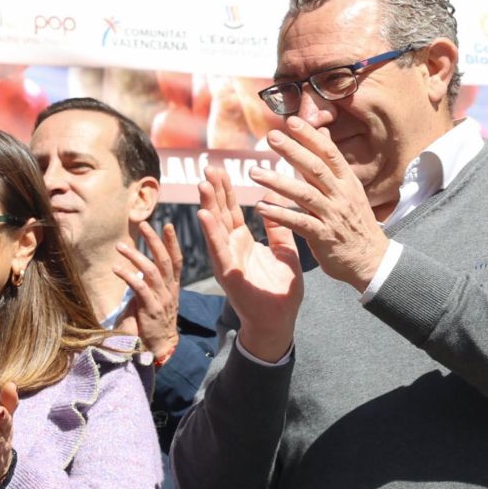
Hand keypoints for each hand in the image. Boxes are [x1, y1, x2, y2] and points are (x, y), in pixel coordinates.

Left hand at [113, 220, 183, 362]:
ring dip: (135, 256)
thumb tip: (137, 268)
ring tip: (120, 246)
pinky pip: (140, 288)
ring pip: (151, 271)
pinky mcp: (150, 309)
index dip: (172, 242)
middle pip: (164, 260)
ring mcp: (161, 299)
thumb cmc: (151, 321)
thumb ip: (149, 284)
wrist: (158, 346)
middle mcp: (169, 290)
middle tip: (143, 225)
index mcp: (172, 286)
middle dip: (154, 240)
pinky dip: (128, 276)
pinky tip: (116, 268)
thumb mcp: (154, 298)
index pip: (176, 260)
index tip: (167, 225)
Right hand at [197, 162, 302, 361]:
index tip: (220, 168)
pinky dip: (211, 233)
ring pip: (215, 229)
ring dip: (208, 206)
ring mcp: (227, 261)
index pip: (231, 210)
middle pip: (220, 214)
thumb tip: (276, 199)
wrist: (279, 321)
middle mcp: (230, 249)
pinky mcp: (229, 275)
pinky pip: (218, 250)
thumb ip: (278, 228)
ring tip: (203, 184)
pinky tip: (205, 216)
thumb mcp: (284, 251)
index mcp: (242, 242)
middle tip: (207, 167)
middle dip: (213, 191)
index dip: (225, 190)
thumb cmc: (281, 290)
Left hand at [249, 116, 390, 290]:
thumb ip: (330, 163)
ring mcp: (333, 215)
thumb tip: (322, 131)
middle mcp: (341, 195)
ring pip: (304, 194)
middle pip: (316, 168)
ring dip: (278, 182)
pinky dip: (280, 214)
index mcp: (347, 182)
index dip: (310, 136)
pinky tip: (261, 207)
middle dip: (292, 151)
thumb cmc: (354, 222)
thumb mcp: (348, 189)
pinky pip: (299, 222)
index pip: (329, 153)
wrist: (371, 260)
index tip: (291, 121)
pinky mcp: (324, 235)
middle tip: (270, 137)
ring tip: (254, 172)